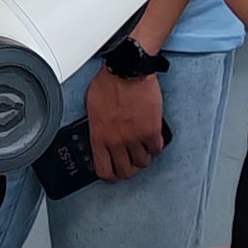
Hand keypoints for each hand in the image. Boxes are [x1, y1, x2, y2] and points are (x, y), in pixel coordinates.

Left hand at [86, 67, 168, 183]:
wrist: (127, 71)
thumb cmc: (109, 82)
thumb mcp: (91, 107)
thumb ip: (95, 125)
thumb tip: (98, 133)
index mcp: (99, 137)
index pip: (103, 170)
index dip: (110, 176)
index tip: (113, 174)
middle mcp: (117, 142)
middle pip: (125, 171)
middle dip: (127, 171)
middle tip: (130, 166)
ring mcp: (135, 138)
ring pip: (142, 163)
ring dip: (142, 159)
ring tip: (142, 152)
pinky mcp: (151, 131)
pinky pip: (156, 150)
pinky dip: (155, 148)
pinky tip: (152, 142)